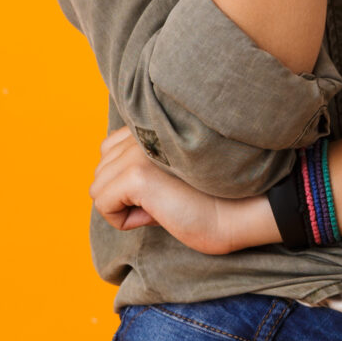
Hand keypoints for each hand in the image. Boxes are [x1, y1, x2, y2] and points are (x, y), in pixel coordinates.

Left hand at [90, 127, 270, 255]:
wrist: (243, 211)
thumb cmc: (217, 196)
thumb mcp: (176, 169)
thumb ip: (148, 160)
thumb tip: (112, 183)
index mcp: (156, 121)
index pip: (111, 146)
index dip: (130, 177)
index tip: (165, 187)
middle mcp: (145, 129)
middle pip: (101, 168)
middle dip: (125, 192)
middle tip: (165, 198)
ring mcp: (139, 150)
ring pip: (98, 187)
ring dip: (124, 205)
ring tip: (162, 205)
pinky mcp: (137, 174)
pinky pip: (103, 203)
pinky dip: (124, 219)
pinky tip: (157, 214)